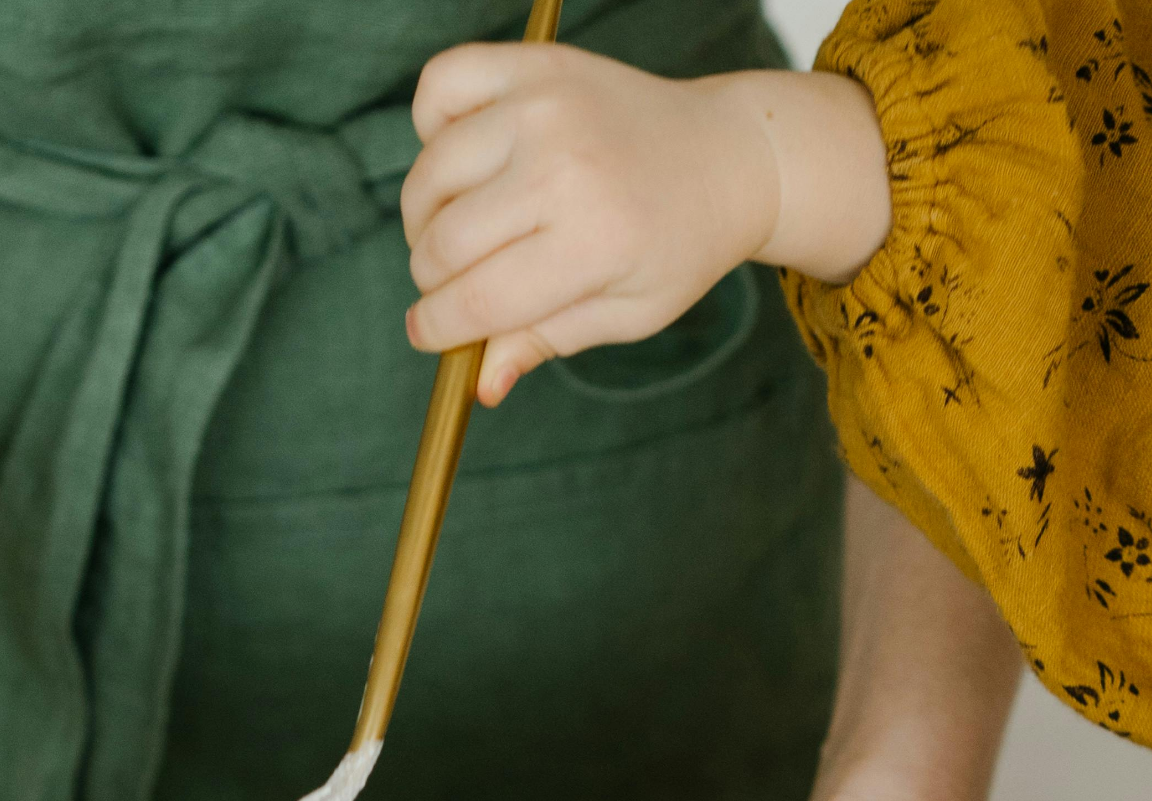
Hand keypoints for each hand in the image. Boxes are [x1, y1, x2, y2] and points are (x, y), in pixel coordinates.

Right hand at [401, 49, 889, 403]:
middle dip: (432, 281)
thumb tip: (480, 386)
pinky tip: (464, 158)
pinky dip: (430, 125)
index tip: (426, 334)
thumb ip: (545, 341)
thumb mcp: (625, 313)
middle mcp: (563, 165)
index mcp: (593, 241)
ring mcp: (543, 105)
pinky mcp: (533, 64)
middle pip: (442, 244)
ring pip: (429, 175)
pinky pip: (439, 85)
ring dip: (425, 216)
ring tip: (461, 230)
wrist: (726, 156)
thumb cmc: (676, 245)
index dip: (435, 329)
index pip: (474, 300)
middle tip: (457, 286)